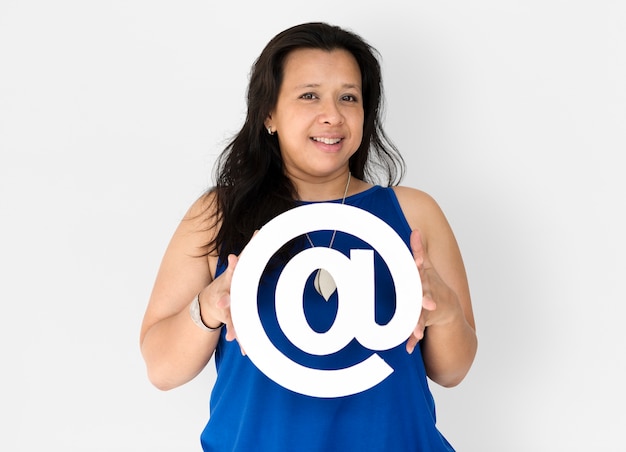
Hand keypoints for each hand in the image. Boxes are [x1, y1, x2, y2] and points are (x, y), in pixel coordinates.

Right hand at [198, 254, 243, 351]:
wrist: (208, 303)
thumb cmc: (229, 282)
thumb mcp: (237, 266)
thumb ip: (249, 250)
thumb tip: (261, 230)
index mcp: (230, 279)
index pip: (232, 270)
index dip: (232, 265)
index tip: (232, 259)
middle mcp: (225, 294)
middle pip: (226, 296)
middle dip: (224, 299)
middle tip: (222, 302)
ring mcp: (225, 309)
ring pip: (229, 318)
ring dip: (232, 326)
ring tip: (231, 335)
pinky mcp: (229, 322)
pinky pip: (236, 331)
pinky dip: (240, 340)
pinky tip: (244, 350)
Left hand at [406, 229, 462, 353]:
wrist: (447, 308)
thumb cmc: (430, 284)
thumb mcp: (426, 268)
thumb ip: (418, 251)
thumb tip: (415, 230)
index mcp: (425, 281)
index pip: (422, 273)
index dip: (420, 267)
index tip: (419, 264)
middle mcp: (428, 296)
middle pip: (426, 296)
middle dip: (426, 299)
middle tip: (428, 304)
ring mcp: (426, 311)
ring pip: (421, 317)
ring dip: (419, 324)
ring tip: (416, 333)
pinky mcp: (423, 323)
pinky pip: (417, 331)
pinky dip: (412, 340)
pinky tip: (408, 348)